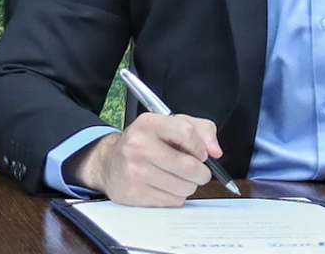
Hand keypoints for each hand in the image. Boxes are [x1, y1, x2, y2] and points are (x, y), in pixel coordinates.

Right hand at [76, 114, 222, 206]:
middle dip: (201, 172)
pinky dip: (175, 197)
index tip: (201, 154)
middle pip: (189, 166)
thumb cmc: (146, 143)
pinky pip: (173, 201)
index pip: (186, 131)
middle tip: (195, 171)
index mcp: (148, 123)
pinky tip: (163, 187)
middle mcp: (138, 145)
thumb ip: (200, 130)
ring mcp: (135, 171)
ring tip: (176, 178)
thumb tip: (215, 151)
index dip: (200, 147)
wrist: (109, 163)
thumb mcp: (171, 125)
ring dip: (188, 186)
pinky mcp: (135, 193)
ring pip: (184, 187)